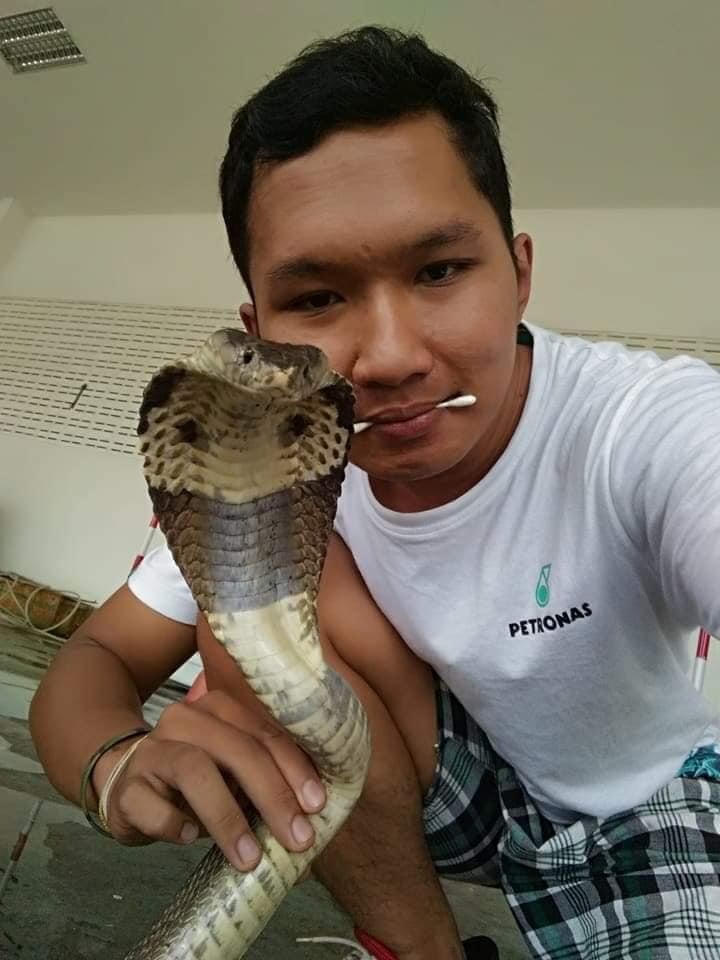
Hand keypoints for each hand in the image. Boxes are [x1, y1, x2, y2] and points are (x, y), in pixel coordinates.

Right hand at [91, 690, 325, 870]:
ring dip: (228, 817)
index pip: (264, 732)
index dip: (294, 767)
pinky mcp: (126, 786)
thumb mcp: (233, 776)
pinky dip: (174, 824)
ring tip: (250, 857)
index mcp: (219, 710)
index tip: (317, 804)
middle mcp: (185, 720)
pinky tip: (189, 838)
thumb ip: (267, 788)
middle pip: (236, 749)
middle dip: (272, 795)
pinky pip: (151, 804)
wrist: (126, 782)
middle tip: (296, 837)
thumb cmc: (196, 781)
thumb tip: (312, 831)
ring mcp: (152, 751)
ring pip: (194, 770)